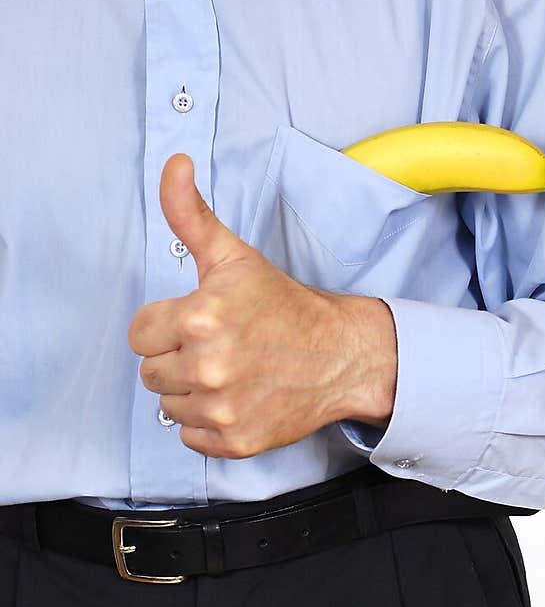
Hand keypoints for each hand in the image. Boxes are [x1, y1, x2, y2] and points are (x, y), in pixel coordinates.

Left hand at [127, 154, 395, 458]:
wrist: (342, 355)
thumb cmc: (284, 305)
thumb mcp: (234, 256)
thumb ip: (190, 213)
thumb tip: (174, 164)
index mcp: (200, 318)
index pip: (140, 334)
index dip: (167, 324)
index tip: (201, 321)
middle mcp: (208, 367)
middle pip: (151, 372)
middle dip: (179, 357)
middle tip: (222, 345)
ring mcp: (222, 409)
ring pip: (168, 405)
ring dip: (192, 391)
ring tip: (232, 371)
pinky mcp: (234, 442)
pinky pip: (190, 436)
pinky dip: (209, 422)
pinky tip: (239, 398)